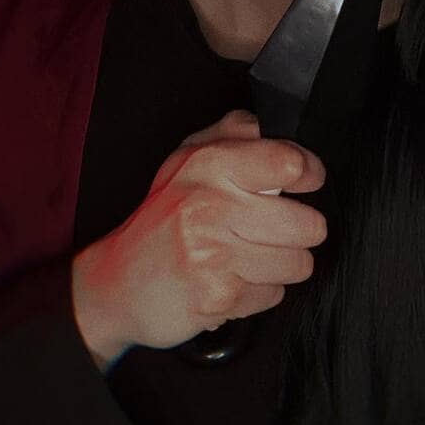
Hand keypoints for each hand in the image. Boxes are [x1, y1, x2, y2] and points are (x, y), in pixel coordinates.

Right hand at [71, 109, 326, 367]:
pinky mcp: (217, 298)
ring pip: (297, 263)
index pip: (287, 163)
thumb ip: (231, 134)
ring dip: (281, 264)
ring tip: (251, 256)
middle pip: (307, 223)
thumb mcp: (186, 160)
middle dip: (299, 231)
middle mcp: (210, 206)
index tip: (306, 180)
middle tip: (274, 229)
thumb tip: (268, 125)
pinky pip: (274, 295)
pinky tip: (233, 279)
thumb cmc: (161, 219)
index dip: (308, 173)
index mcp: (208, 165)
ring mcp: (214, 255)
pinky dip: (259, 292)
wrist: (115, 281)